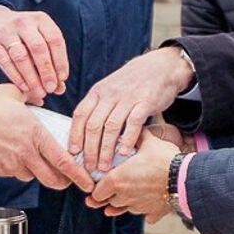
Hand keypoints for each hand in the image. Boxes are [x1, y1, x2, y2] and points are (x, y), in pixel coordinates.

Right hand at [0, 6, 68, 103]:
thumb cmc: (23, 36)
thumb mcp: (39, 40)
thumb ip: (51, 62)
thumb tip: (60, 88)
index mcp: (41, 19)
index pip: (55, 39)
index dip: (60, 61)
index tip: (62, 79)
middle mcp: (24, 22)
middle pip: (38, 48)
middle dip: (46, 71)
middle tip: (51, 89)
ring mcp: (6, 31)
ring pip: (21, 56)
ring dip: (32, 77)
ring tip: (39, 92)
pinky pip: (6, 62)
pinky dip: (17, 77)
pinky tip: (25, 87)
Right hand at [0, 84, 90, 191]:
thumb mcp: (11, 93)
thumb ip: (29, 96)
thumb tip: (37, 97)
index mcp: (34, 134)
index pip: (63, 161)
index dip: (78, 174)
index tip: (87, 181)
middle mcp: (25, 154)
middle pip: (51, 178)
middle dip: (62, 181)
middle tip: (67, 179)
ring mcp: (9, 164)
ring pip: (31, 175)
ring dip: (36, 171)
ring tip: (32, 157)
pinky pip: (13, 172)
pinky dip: (17, 167)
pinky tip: (10, 153)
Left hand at [70, 47, 194, 173]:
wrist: (160, 66)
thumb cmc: (131, 84)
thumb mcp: (109, 89)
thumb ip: (97, 108)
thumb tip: (83, 134)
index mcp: (98, 92)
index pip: (80, 115)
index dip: (75, 135)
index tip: (73, 153)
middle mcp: (110, 94)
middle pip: (94, 125)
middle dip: (90, 149)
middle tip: (89, 167)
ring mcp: (128, 98)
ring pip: (111, 127)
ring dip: (106, 149)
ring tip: (104, 166)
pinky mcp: (145, 102)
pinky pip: (134, 123)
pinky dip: (127, 139)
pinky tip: (124, 152)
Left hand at [87, 131, 178, 221]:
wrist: (185, 178)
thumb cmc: (164, 159)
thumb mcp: (150, 142)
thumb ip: (138, 136)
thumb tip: (135, 127)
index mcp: (117, 180)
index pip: (96, 193)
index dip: (97, 188)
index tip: (102, 182)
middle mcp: (124, 197)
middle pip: (109, 202)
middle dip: (110, 195)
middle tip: (116, 185)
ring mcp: (138, 207)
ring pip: (125, 209)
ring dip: (125, 202)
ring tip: (131, 192)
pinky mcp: (152, 213)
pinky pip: (145, 215)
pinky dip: (145, 210)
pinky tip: (149, 202)